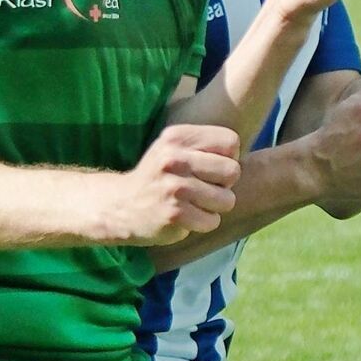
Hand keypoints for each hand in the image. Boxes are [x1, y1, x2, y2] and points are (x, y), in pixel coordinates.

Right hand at [109, 123, 239, 245]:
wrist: (122, 206)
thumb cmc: (159, 176)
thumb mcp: (173, 148)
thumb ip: (205, 145)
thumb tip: (238, 156)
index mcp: (176, 137)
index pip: (231, 142)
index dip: (228, 158)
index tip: (210, 167)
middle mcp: (174, 158)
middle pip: (232, 171)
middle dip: (224, 184)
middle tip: (203, 188)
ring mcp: (174, 187)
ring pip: (226, 199)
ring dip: (215, 206)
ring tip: (195, 203)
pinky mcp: (174, 213)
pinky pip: (212, 220)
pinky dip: (204, 223)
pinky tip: (187, 217)